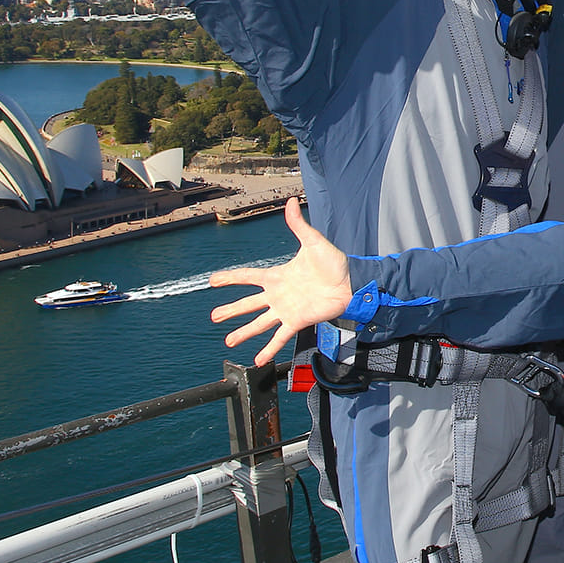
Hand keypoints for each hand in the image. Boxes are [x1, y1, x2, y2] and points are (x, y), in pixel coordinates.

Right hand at [208, 200, 353, 364]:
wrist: (351, 283)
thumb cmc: (334, 262)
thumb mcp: (313, 241)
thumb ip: (298, 224)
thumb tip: (290, 201)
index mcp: (277, 275)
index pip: (247, 277)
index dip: (230, 278)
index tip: (212, 281)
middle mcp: (278, 294)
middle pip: (248, 304)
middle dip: (230, 311)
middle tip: (214, 318)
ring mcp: (286, 310)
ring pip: (259, 323)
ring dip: (243, 333)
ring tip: (228, 342)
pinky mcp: (297, 322)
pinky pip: (279, 337)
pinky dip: (269, 350)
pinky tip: (258, 361)